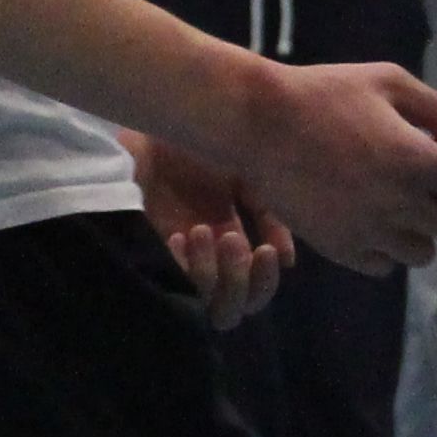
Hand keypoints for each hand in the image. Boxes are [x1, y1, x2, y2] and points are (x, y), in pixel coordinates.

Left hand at [127, 132, 294, 328]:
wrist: (153, 126)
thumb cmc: (196, 149)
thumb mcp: (244, 177)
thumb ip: (269, 215)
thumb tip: (286, 260)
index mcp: (231, 246)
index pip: (255, 291)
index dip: (264, 282)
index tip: (265, 251)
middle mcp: (206, 263)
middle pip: (231, 310)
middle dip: (238, 281)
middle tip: (230, 239)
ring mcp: (177, 264)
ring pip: (203, 307)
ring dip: (210, 275)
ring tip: (199, 230)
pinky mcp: (149, 259)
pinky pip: (171, 286)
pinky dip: (181, 268)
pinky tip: (177, 237)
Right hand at [224, 54, 436, 276]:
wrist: (257, 122)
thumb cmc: (324, 93)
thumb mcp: (387, 82)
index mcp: (417, 160)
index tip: (436, 161)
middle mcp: (400, 203)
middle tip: (418, 185)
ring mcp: (369, 231)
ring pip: (422, 254)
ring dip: (416, 231)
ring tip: (391, 204)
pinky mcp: (340, 249)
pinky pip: (383, 266)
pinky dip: (382, 248)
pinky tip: (363, 217)